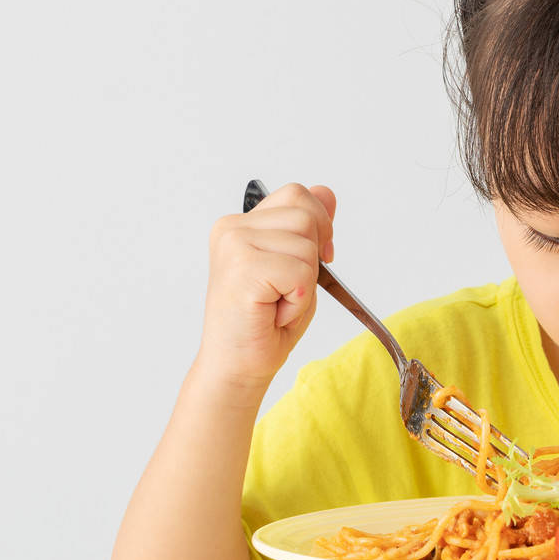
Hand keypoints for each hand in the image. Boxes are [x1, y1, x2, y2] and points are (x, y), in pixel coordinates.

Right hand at [194, 181, 337, 397]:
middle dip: (311, 259)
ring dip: (304, 284)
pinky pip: (300, 273)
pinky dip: (297, 301)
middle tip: (284, 291)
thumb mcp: (297, 266)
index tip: (317, 259)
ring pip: (306, 246)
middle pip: (306, 215)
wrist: (237, 367)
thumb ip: (309, 228)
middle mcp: (231, 228)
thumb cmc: (263, 324)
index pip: (298, 195)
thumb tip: (327, 192)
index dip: (320, 225)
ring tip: (276, 304)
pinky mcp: (243, 268)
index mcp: (240, 223)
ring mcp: (234, 244)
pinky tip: (273, 313)